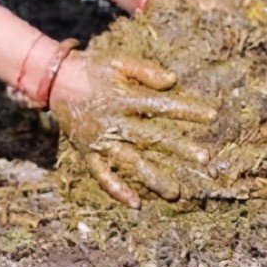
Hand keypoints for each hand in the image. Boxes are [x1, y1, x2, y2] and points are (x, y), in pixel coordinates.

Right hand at [49, 51, 217, 208]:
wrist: (53, 81)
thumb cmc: (91, 69)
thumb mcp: (117, 62)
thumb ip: (145, 71)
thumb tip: (174, 80)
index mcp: (123, 98)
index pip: (161, 106)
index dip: (187, 110)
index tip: (212, 116)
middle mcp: (114, 121)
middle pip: (151, 138)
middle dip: (179, 148)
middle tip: (205, 158)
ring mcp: (100, 140)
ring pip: (130, 162)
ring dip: (153, 177)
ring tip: (176, 192)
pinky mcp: (87, 152)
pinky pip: (102, 175)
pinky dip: (116, 189)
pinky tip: (136, 203)